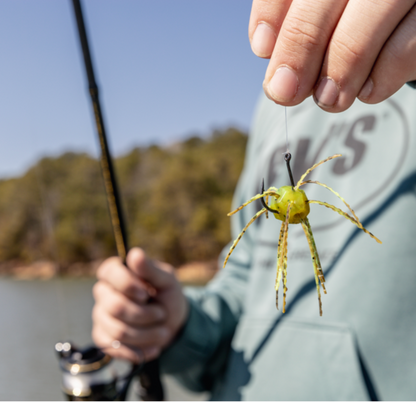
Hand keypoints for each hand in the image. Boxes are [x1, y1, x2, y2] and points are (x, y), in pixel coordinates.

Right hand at [92, 248, 187, 362]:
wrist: (173, 324)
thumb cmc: (168, 296)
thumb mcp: (167, 280)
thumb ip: (150, 269)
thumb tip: (135, 253)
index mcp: (117, 271)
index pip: (109, 272)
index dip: (127, 285)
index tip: (146, 293)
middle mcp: (104, 292)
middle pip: (114, 307)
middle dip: (144, 315)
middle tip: (161, 314)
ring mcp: (101, 316)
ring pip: (117, 331)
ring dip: (147, 334)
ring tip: (163, 331)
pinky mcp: (103, 338)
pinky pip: (114, 348)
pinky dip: (139, 350)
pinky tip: (154, 347)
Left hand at [249, 0, 415, 111]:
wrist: (412, 22)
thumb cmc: (357, 19)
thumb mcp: (327, 16)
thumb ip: (298, 29)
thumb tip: (273, 68)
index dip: (271, 12)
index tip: (261, 48)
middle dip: (299, 51)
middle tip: (284, 93)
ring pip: (364, 24)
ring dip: (338, 71)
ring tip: (328, 100)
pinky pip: (405, 49)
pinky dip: (380, 78)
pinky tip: (367, 90)